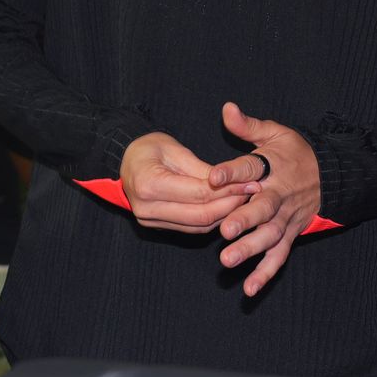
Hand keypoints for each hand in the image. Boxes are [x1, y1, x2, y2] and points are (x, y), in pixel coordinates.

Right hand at [119, 131, 250, 233]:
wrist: (124, 160)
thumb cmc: (148, 148)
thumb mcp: (174, 148)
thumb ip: (202, 169)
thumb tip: (234, 181)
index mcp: (149, 184)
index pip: (199, 193)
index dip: (229, 189)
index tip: (251, 182)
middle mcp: (147, 207)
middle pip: (200, 215)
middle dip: (230, 205)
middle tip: (253, 194)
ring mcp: (150, 220)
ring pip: (198, 226)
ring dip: (224, 215)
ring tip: (244, 201)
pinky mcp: (156, 225)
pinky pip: (191, 228)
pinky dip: (211, 220)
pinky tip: (227, 209)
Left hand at [207, 102, 321, 296]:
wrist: (332, 175)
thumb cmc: (295, 153)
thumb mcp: (275, 134)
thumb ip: (248, 126)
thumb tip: (226, 108)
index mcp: (272, 167)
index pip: (250, 168)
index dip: (232, 172)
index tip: (212, 177)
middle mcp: (280, 194)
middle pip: (263, 208)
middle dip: (245, 219)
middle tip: (224, 230)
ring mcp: (287, 217)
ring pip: (270, 235)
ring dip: (251, 249)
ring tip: (228, 260)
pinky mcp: (291, 234)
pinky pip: (279, 255)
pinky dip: (266, 273)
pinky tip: (249, 288)